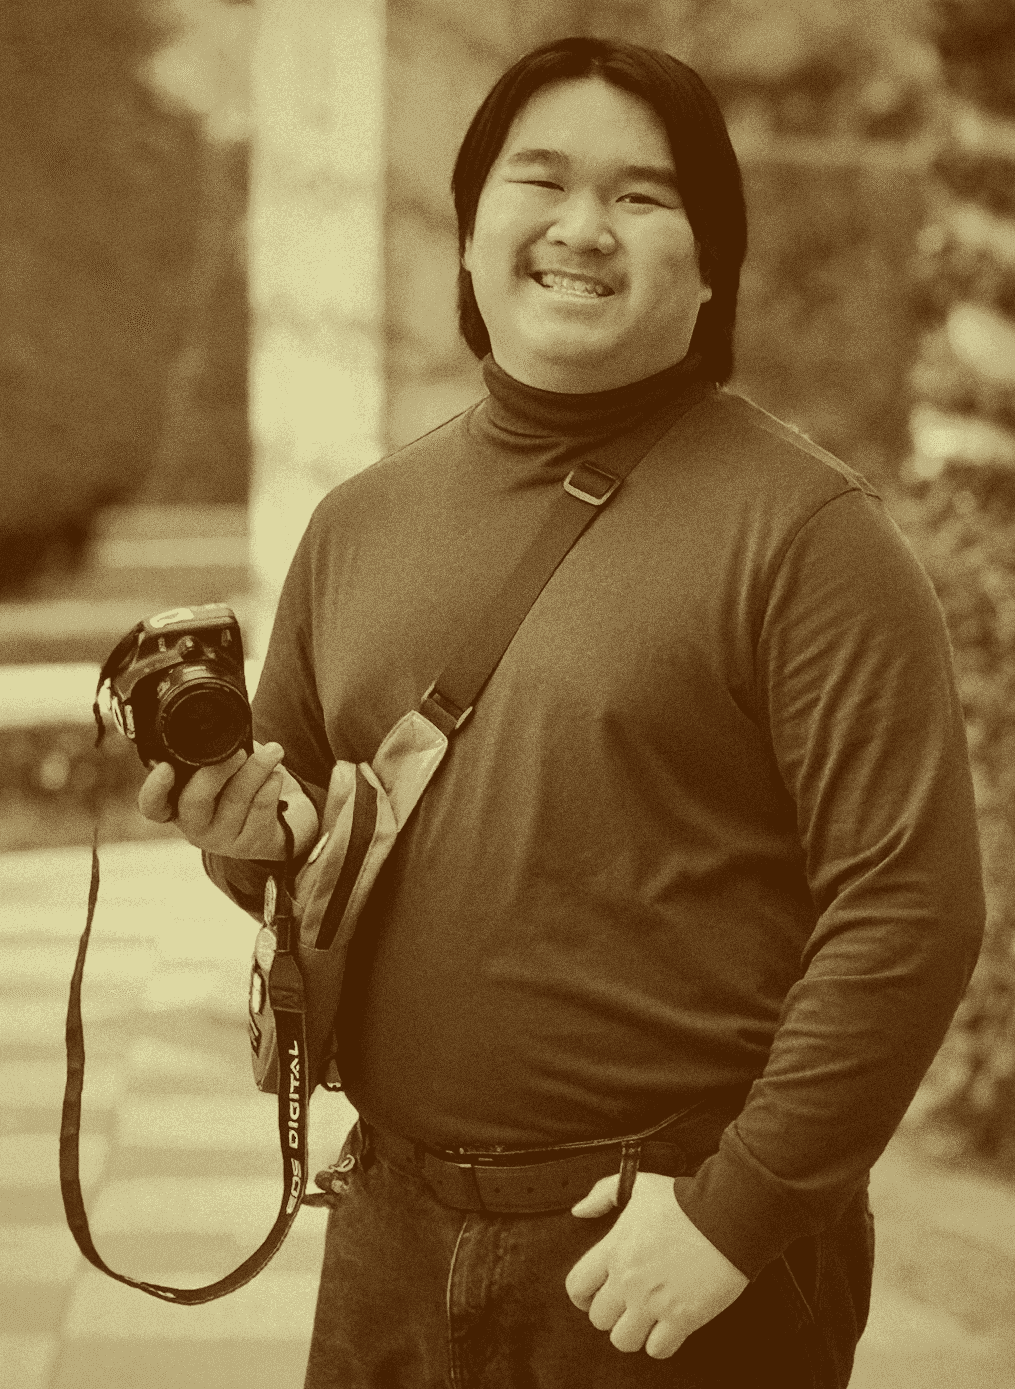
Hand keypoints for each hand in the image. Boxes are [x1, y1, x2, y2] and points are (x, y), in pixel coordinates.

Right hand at [137, 741, 318, 861]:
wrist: (275, 823)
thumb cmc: (239, 786)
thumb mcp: (222, 770)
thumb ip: (215, 755)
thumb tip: (227, 730)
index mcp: (177, 803)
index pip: (153, 805)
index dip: (154, 789)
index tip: (166, 768)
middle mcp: (192, 825)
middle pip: (194, 801)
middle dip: (217, 772)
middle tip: (239, 752)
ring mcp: (219, 838)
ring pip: (234, 801)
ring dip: (256, 770)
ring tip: (272, 752)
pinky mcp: (247, 844)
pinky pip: (260, 811)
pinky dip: (270, 786)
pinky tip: (276, 775)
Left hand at [566, 1171, 749, 1357]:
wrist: (726, 1216)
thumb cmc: (684, 1200)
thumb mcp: (638, 1185)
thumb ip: (602, 1194)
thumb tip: (580, 1210)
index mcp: (614, 1250)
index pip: (577, 1287)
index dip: (583, 1295)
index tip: (594, 1295)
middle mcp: (628, 1280)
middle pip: (598, 1319)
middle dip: (611, 1314)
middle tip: (627, 1304)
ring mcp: (654, 1303)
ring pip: (623, 1341)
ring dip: (633, 1332)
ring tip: (646, 1318)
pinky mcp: (682, 1319)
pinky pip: (658, 1349)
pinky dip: (661, 1342)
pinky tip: (669, 1326)